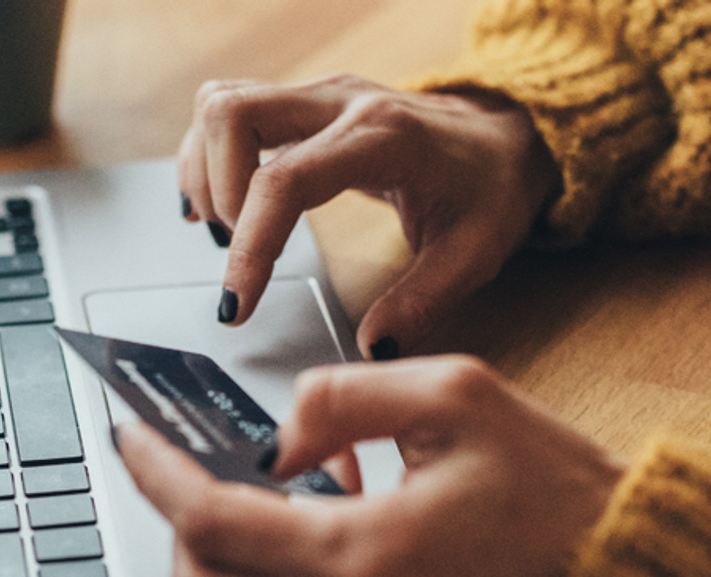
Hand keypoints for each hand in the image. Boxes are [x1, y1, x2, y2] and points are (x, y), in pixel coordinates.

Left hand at [115, 356, 622, 576]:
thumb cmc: (555, 488)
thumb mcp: (457, 395)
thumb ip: (343, 396)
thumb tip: (275, 437)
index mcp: (366, 553)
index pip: (211, 522)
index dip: (155, 474)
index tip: (129, 435)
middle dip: (177, 524)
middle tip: (187, 466)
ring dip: (237, 553)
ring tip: (289, 488)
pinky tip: (340, 524)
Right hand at [177, 75, 557, 359]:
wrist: (505, 138)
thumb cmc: (489, 190)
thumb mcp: (474, 255)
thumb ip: (422, 303)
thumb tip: (371, 348)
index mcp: (383, 138)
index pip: (284, 181)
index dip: (250, 246)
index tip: (237, 304)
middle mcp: (341, 101)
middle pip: (233, 113)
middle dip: (216, 191)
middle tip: (237, 251)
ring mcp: (318, 95)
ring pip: (222, 102)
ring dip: (205, 169)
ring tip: (227, 229)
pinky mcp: (303, 102)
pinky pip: (229, 109)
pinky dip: (209, 155)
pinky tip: (220, 204)